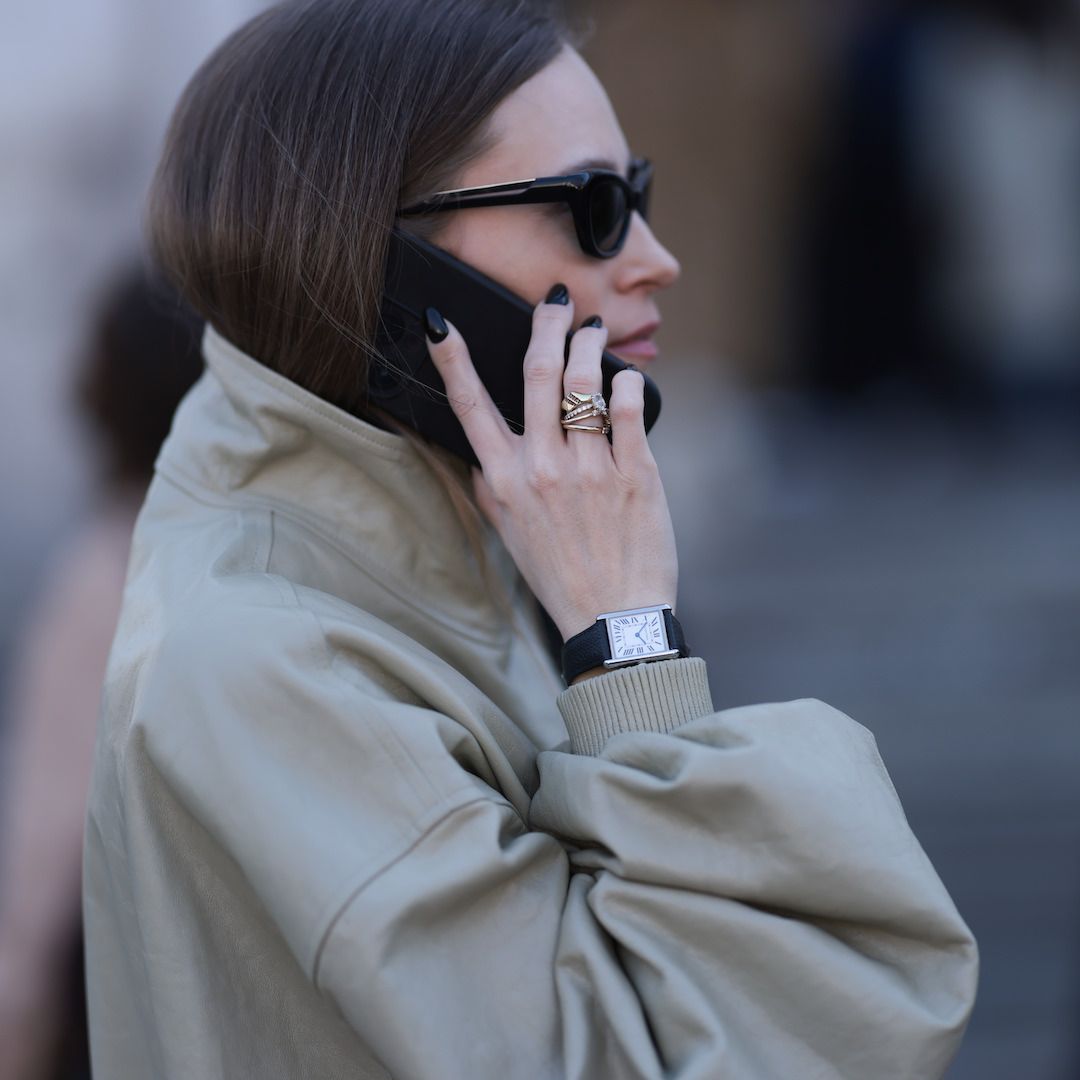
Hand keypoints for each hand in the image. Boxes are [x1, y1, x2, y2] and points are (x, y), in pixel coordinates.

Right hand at [425, 289, 677, 642]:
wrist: (613, 617)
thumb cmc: (559, 574)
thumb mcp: (508, 533)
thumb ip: (490, 486)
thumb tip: (481, 451)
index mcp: (504, 479)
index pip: (468, 405)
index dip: (451, 357)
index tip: (440, 321)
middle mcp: (542, 466)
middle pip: (537, 371)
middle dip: (544, 324)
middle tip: (555, 303)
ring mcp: (590, 467)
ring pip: (585, 380)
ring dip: (589, 343)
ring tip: (594, 330)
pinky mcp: (635, 472)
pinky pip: (628, 407)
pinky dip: (627, 382)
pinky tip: (625, 377)